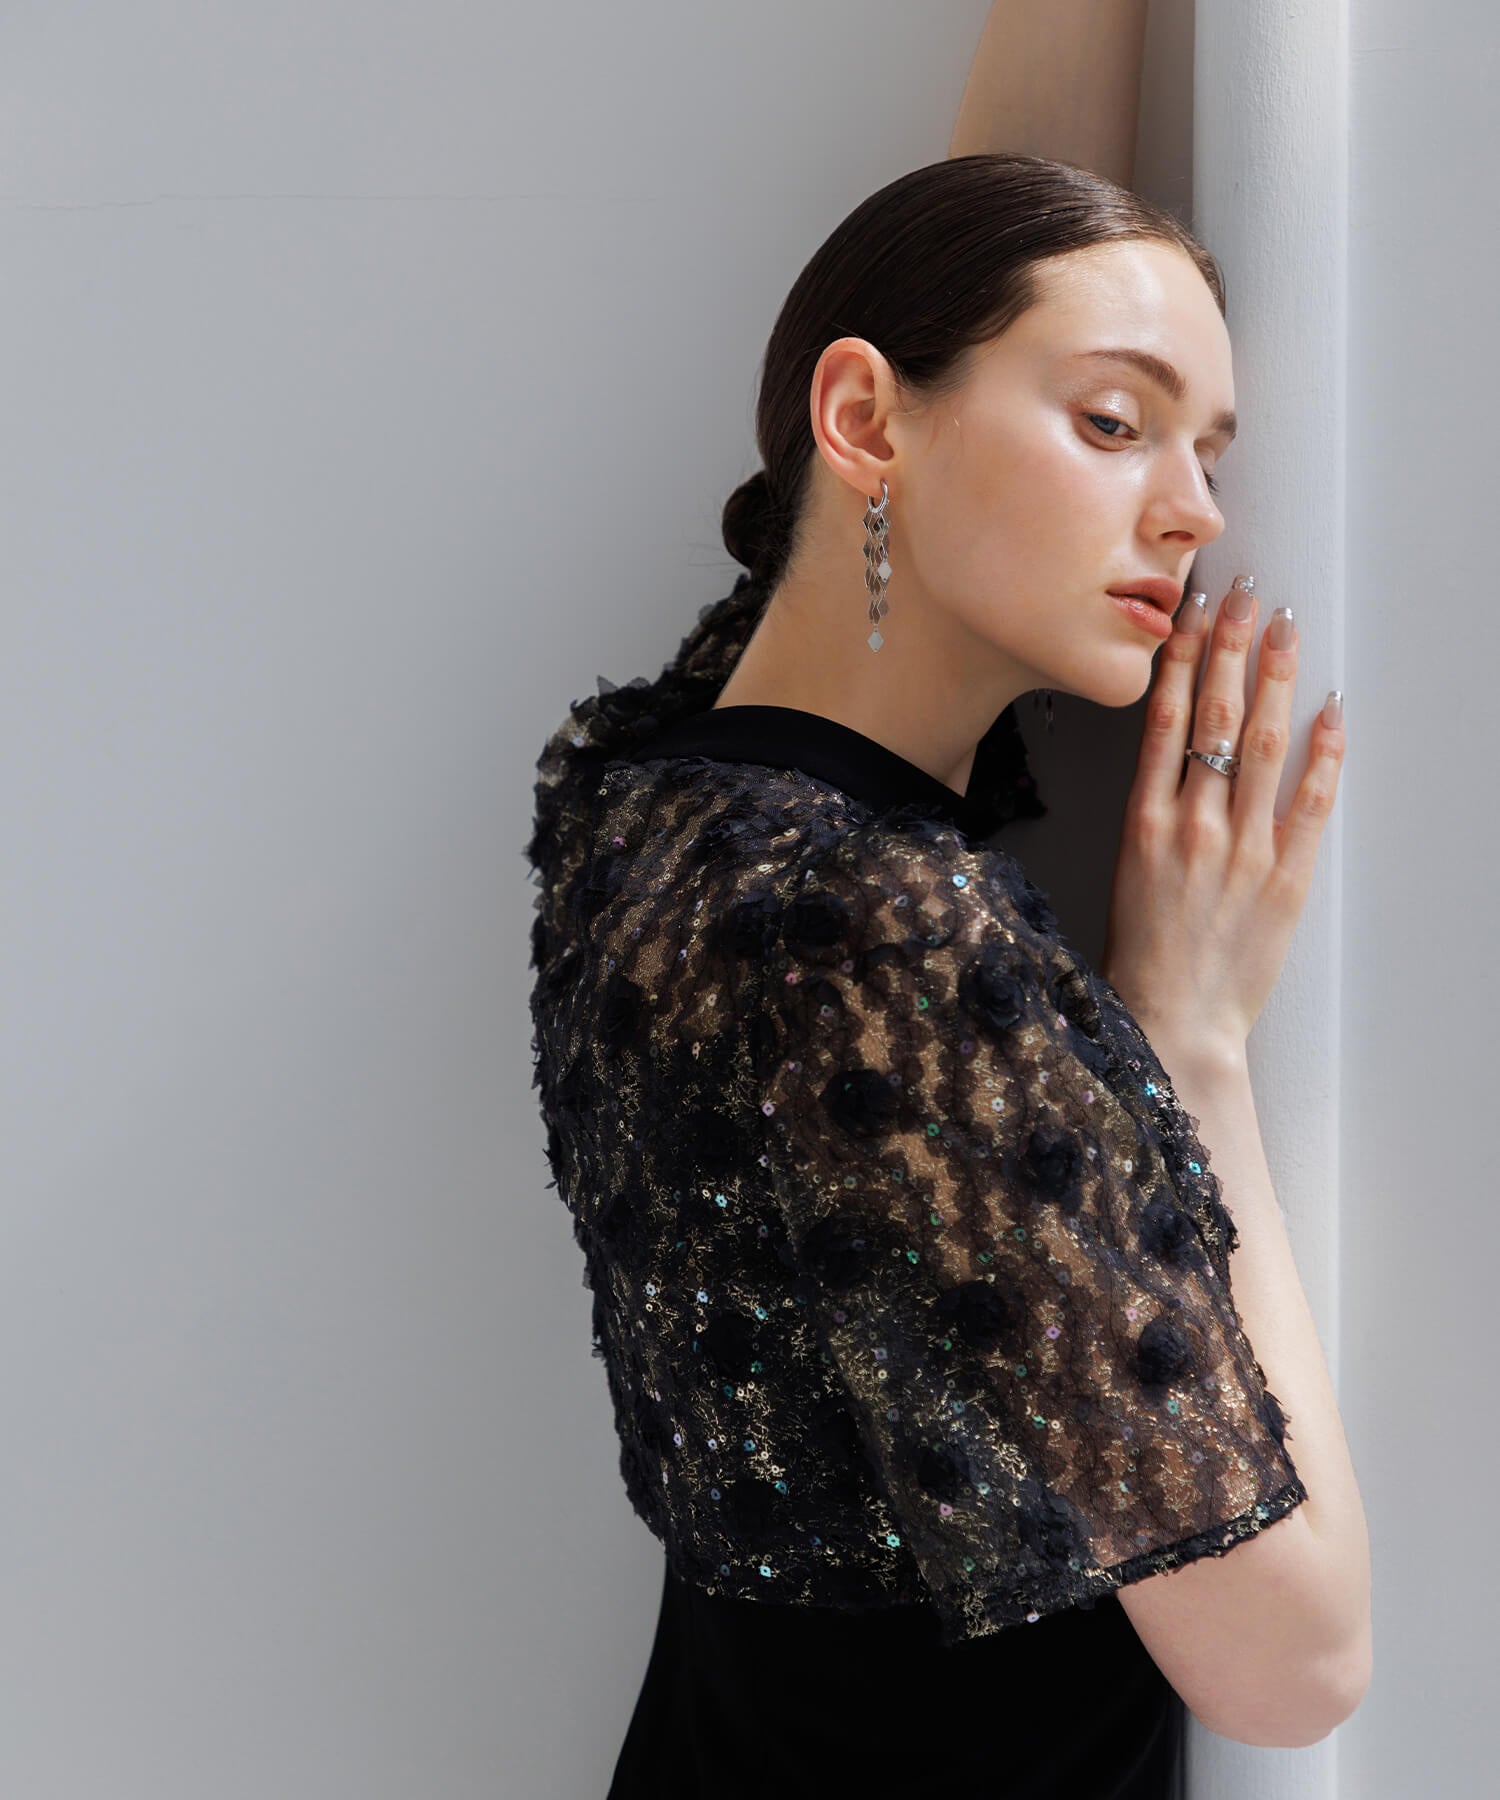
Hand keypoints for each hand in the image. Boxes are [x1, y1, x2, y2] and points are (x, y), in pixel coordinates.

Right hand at [1099, 577, 1345, 1055]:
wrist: (1174, 1023)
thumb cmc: (1142, 957)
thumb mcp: (1127, 874)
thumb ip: (1152, 815)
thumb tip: (1173, 757)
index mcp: (1143, 823)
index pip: (1163, 720)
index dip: (1180, 659)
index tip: (1190, 613)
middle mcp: (1191, 826)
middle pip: (1212, 715)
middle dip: (1231, 647)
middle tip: (1244, 593)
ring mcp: (1241, 850)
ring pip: (1260, 744)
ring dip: (1275, 678)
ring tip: (1284, 628)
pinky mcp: (1285, 878)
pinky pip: (1309, 801)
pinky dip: (1324, 752)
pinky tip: (1331, 710)